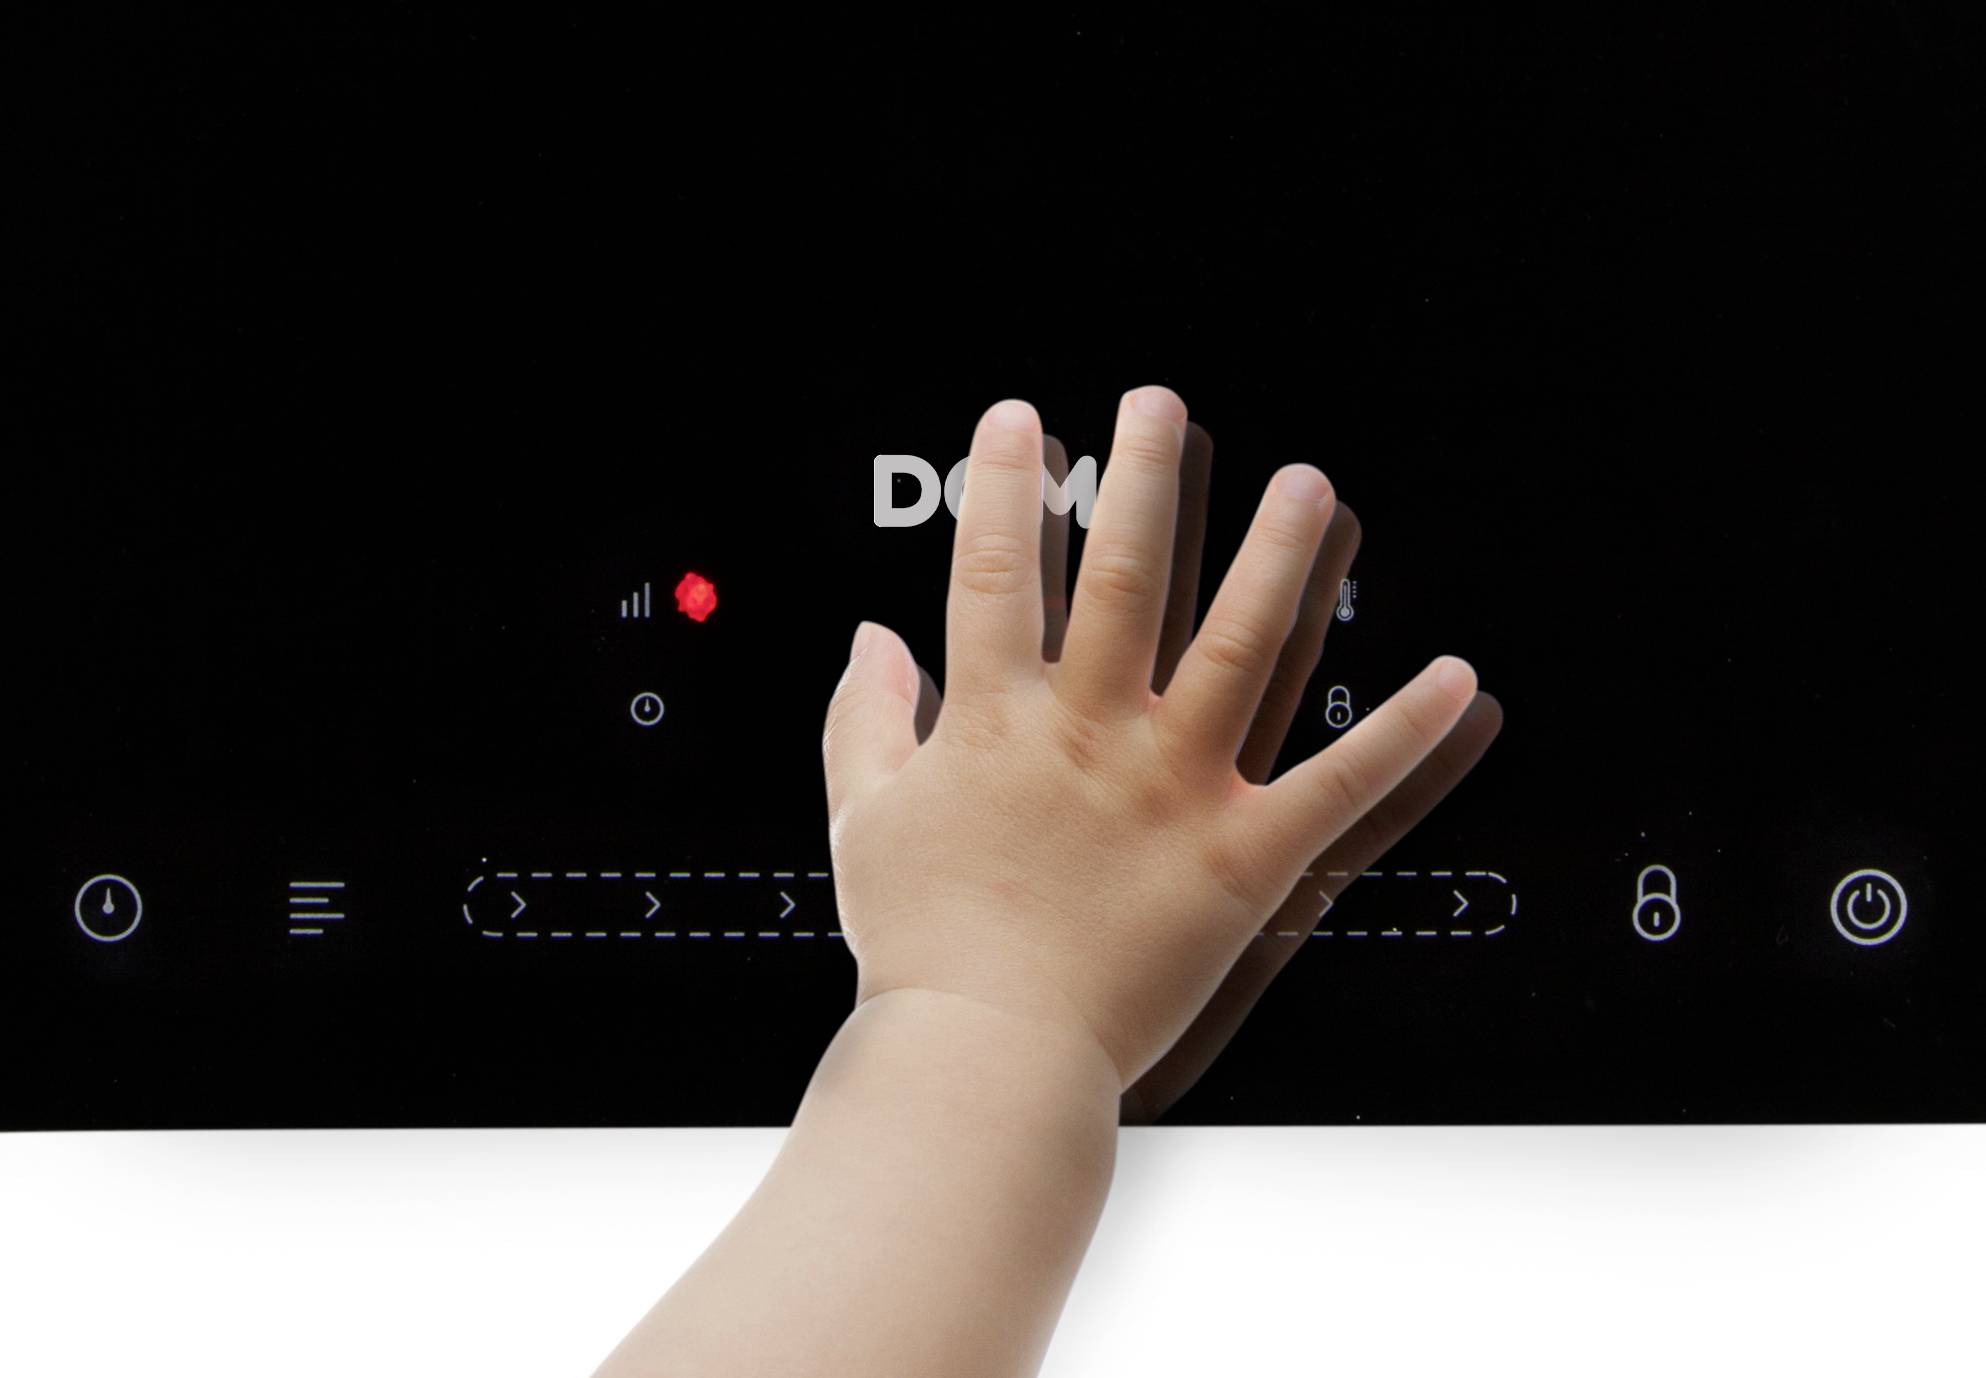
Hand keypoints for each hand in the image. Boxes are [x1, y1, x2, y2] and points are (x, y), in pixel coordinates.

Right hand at [823, 386, 1486, 1087]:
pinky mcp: (1242, 860)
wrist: (984, 1058)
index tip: (1024, 421)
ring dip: (1279, 559)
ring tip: (1305, 484)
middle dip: (1144, 479)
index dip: (1008, 485)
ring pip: (1241, 649)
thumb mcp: (863, 820)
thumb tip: (868, 640)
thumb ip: (861, 721)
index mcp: (996, 723)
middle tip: (1163, 405)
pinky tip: (1457, 678)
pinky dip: (1404, 731)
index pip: (1000, 571)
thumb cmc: (921, 947)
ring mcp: (1173, 792)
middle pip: (1127, 580)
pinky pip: (1338, 786)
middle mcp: (1091, 737)